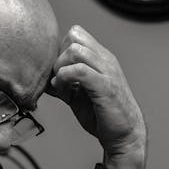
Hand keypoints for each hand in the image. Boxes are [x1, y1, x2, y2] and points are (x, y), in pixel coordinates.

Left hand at [49, 26, 146, 168]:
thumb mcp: (78, 94)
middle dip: (58, 57)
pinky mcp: (105, 87)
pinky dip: (65, 78)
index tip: (58, 71)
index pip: (76, 33)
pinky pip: (80, 70)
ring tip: (61, 85)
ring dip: (60, 67)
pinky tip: (64, 92)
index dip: (60, 49)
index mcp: (100, 58)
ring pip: (75, 50)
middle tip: (57, 78)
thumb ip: (63, 83)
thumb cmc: (103, 114)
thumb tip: (43, 80)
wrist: (125, 134)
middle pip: (73, 37)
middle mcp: (105, 60)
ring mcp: (107, 72)